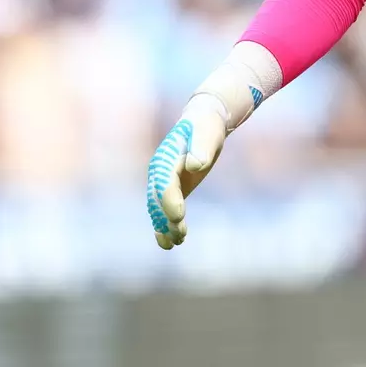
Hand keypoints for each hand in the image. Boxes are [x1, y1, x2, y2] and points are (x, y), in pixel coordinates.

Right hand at [145, 94, 229, 249]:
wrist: (204, 123)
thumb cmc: (206, 127)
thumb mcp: (206, 133)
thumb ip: (201, 148)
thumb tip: (194, 164)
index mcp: (166, 158)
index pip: (164, 182)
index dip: (170, 199)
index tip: (179, 215)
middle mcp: (160, 172)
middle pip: (159, 199)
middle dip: (167, 218)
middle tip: (180, 235)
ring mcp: (165, 182)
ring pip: (160, 209)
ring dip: (166, 227)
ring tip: (176, 243)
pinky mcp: (174, 190)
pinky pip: (167, 210)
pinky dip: (167, 226)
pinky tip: (172, 243)